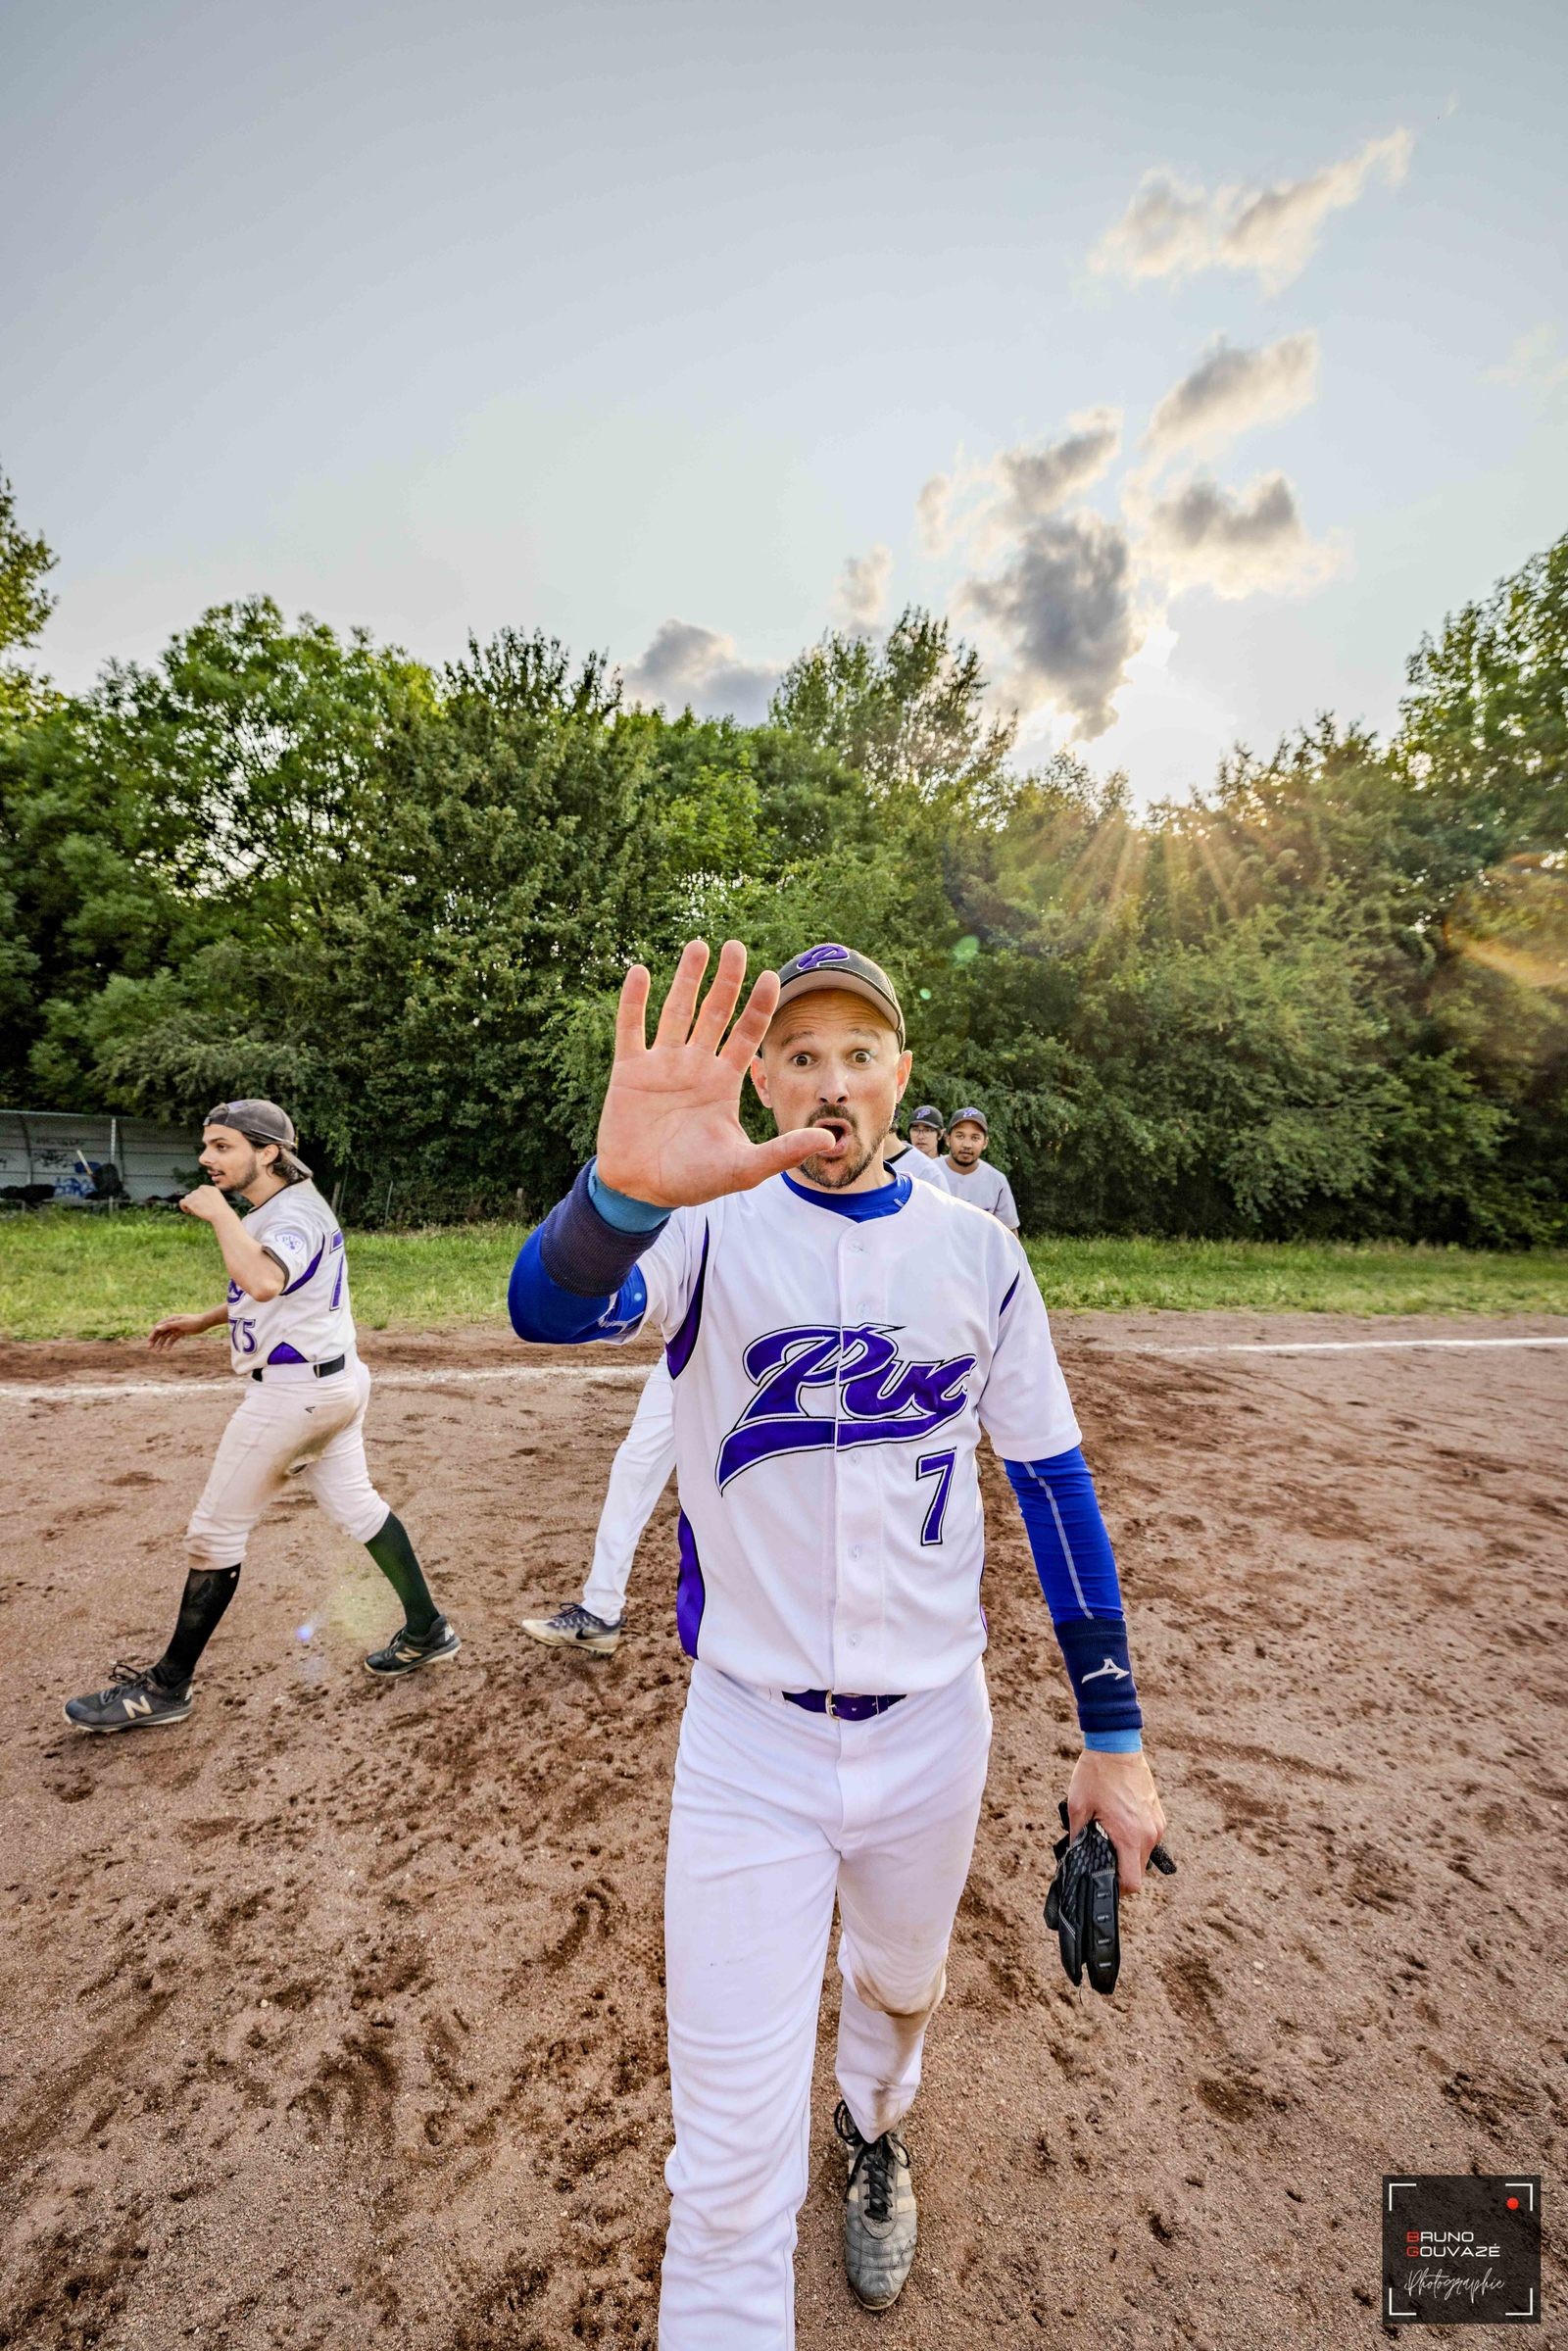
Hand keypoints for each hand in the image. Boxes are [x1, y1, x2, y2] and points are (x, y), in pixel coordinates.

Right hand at [148, 1313, 208, 1350]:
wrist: (204, 1323)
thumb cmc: (193, 1321)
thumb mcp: (180, 1324)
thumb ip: (169, 1325)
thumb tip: (157, 1328)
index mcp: (170, 1319)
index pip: (158, 1327)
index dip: (153, 1334)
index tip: (149, 1342)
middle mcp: (172, 1323)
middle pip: (160, 1332)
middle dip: (155, 1340)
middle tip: (150, 1348)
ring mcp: (176, 1328)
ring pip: (166, 1337)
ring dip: (161, 1343)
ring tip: (158, 1351)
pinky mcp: (180, 1332)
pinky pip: (172, 1339)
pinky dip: (169, 1344)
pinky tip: (167, 1349)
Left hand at [178, 1187, 229, 1223]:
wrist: (220, 1214)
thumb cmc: (221, 1212)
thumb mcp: (218, 1202)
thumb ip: (209, 1198)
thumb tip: (199, 1203)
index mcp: (210, 1188)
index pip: (200, 1191)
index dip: (200, 1198)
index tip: (202, 1206)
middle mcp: (201, 1189)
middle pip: (193, 1194)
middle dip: (194, 1202)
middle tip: (199, 1211)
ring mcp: (195, 1195)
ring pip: (187, 1198)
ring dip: (190, 1204)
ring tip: (196, 1212)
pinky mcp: (190, 1201)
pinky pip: (182, 1202)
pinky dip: (183, 1207)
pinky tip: (188, 1212)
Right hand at [595, 939, 835, 1207]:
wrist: (642, 1191)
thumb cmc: (694, 1180)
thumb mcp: (744, 1167)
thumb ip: (784, 1151)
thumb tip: (831, 1139)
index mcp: (723, 1082)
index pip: (746, 1034)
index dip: (759, 1006)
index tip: (773, 976)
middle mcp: (695, 1066)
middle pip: (715, 1013)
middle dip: (726, 981)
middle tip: (736, 947)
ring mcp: (661, 1065)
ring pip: (676, 1012)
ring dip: (686, 980)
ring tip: (699, 946)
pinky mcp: (629, 1072)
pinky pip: (632, 1029)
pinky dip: (634, 1002)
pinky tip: (640, 972)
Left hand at [1067, 1749, 1166, 1891]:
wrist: (1116, 1745)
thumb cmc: (1096, 1774)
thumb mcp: (1077, 1808)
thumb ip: (1077, 1837)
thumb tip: (1075, 1858)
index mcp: (1129, 1836)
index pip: (1132, 1883)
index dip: (1117, 1889)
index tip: (1103, 1882)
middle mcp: (1148, 1834)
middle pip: (1138, 1871)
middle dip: (1120, 1870)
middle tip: (1100, 1856)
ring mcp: (1156, 1824)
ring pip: (1144, 1855)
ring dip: (1128, 1853)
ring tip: (1109, 1836)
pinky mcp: (1158, 1815)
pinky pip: (1148, 1838)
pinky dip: (1135, 1839)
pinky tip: (1119, 1823)